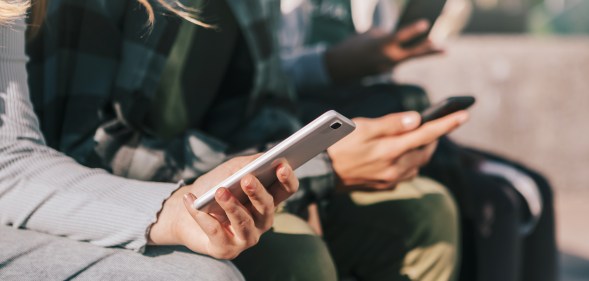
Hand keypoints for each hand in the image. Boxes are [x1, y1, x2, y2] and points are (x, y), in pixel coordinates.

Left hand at [148, 155, 298, 258]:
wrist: (183, 213)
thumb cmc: (213, 188)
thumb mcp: (230, 171)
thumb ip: (248, 164)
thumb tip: (263, 158)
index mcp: (267, 200)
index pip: (286, 190)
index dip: (287, 179)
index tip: (282, 165)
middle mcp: (261, 222)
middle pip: (267, 207)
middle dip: (257, 192)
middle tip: (247, 179)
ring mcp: (245, 238)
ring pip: (244, 222)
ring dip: (231, 206)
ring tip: (219, 191)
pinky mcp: (225, 250)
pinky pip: (215, 231)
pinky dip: (201, 215)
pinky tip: (191, 201)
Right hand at [324, 19, 442, 82]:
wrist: (338, 67)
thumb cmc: (352, 45)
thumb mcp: (369, 34)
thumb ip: (386, 34)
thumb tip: (399, 37)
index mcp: (380, 45)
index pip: (400, 36)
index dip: (413, 29)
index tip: (426, 23)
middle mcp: (386, 58)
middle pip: (412, 53)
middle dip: (429, 50)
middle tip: (445, 48)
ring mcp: (387, 68)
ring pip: (408, 57)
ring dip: (422, 51)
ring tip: (441, 49)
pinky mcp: (384, 72)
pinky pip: (397, 61)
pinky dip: (402, 54)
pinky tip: (408, 49)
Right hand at [327, 111, 467, 191]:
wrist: (321, 172)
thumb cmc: (337, 144)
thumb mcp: (361, 127)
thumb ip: (391, 123)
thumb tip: (417, 119)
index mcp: (390, 150)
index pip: (427, 134)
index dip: (447, 124)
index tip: (465, 114)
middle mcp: (395, 167)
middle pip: (425, 150)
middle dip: (434, 137)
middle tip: (435, 124)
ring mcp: (390, 179)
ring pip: (418, 163)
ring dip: (422, 149)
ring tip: (418, 137)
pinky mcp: (384, 185)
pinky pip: (406, 172)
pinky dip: (410, 160)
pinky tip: (400, 153)